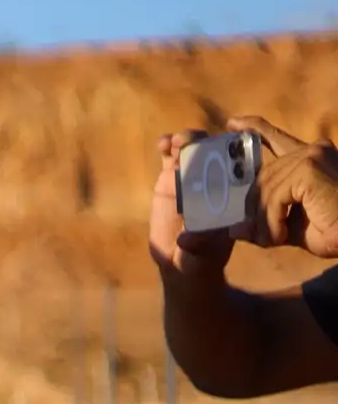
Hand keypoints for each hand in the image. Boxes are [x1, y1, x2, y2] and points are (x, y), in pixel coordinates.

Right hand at [150, 130, 236, 278]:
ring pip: (194, 150)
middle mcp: (216, 183)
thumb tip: (186, 239)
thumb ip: (198, 244)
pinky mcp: (170, 179)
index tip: (233, 139)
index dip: (239, 149)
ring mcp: (193, 178)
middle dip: (209, 142)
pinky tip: (162, 145)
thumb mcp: (203, 253)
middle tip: (196, 142)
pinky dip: (166, 146)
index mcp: (235, 196)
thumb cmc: (201, 259)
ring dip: (187, 140)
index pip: (241, 168)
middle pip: (217, 153)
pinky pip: (169, 158)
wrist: (180, 263)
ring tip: (176, 143)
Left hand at [229, 116, 337, 258]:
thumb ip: (265, 222)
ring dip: (264, 220)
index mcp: (313, 159)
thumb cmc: (337, 232)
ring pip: (266, 189)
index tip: (233, 123)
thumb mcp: (293, 226)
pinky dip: (272, 220)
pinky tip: (281, 235)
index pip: (278, 140)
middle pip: (264, 176)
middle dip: (255, 206)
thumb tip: (234, 230)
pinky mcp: (309, 170)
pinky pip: (274, 197)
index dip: (255, 129)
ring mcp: (311, 157)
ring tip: (272, 239)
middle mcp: (313, 151)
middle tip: (255, 233)